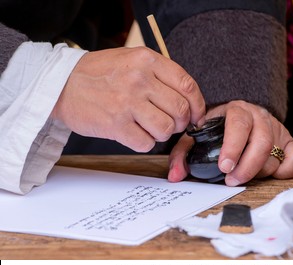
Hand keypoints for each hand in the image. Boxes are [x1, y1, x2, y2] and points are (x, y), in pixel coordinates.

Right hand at [51, 47, 205, 151]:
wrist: (62, 84)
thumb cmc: (99, 73)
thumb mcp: (131, 60)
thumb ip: (159, 74)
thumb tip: (188, 100)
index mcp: (147, 61)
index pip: (187, 85)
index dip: (198, 105)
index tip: (197, 115)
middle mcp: (139, 80)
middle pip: (180, 110)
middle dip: (182, 122)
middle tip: (173, 124)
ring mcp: (127, 103)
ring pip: (166, 129)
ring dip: (163, 134)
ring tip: (151, 128)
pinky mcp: (115, 125)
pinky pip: (146, 143)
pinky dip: (145, 143)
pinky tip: (136, 134)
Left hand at [168, 100, 292, 185]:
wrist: (241, 114)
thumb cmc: (217, 128)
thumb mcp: (197, 135)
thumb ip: (183, 153)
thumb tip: (175, 176)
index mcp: (236, 110)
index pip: (238, 124)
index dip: (233, 146)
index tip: (224, 167)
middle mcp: (259, 116)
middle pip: (261, 142)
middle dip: (246, 166)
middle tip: (232, 181)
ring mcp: (277, 128)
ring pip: (274, 154)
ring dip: (258, 172)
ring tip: (242, 176)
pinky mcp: (289, 141)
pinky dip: (287, 170)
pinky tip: (271, 174)